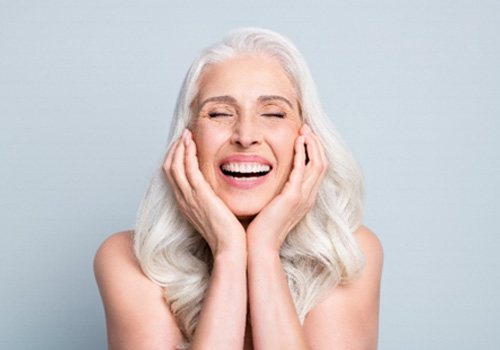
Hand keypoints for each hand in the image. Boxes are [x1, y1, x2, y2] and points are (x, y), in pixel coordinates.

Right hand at [163, 129, 245, 255]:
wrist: (230, 248)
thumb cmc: (228, 234)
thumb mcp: (216, 214)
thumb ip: (213, 201)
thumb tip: (218, 192)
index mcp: (186, 204)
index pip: (173, 176)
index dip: (176, 158)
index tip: (184, 145)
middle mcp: (183, 200)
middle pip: (169, 168)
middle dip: (175, 149)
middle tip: (183, 135)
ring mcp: (189, 198)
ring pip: (175, 166)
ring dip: (179, 147)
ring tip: (186, 133)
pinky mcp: (199, 195)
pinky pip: (188, 169)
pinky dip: (187, 154)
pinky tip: (192, 143)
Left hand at [246, 125, 327, 251]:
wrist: (259, 246)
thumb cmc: (261, 228)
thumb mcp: (273, 205)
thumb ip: (276, 191)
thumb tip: (270, 179)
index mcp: (305, 198)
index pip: (317, 169)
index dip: (314, 151)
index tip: (305, 136)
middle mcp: (308, 197)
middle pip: (322, 163)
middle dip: (316, 143)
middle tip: (307, 128)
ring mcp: (303, 197)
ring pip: (317, 164)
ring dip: (312, 144)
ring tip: (304, 130)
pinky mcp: (293, 197)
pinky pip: (302, 169)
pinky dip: (302, 153)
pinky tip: (297, 141)